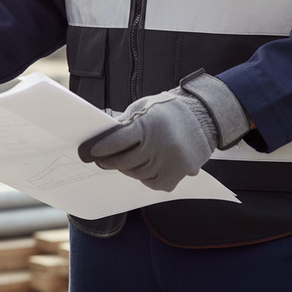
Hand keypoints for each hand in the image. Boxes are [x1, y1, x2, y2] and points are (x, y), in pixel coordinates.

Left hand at [79, 70, 249, 191]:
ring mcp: (169, 163)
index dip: (99, 148)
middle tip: (101, 160)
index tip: (88, 152)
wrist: (204, 117)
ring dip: (128, 168)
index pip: (115, 142)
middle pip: (123, 162)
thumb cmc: (167, 110)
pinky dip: (145, 177)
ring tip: (128, 159)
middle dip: (109, 161)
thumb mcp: (143, 108)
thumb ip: (124, 124)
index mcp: (148, 125)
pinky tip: (148, 165)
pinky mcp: (177, 177)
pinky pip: (151, 183)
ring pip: (136, 174)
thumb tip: (99, 139)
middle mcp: (159, 145)